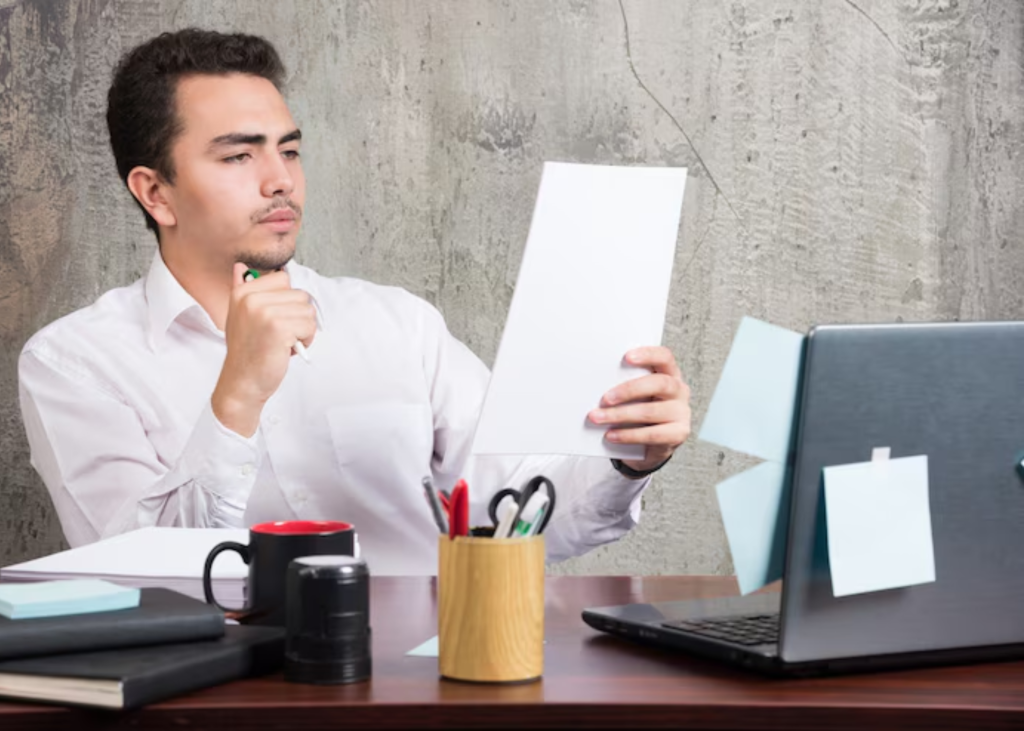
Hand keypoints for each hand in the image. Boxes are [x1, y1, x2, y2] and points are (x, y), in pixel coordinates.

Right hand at [211, 263, 316, 435]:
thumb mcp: (238, 316)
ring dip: (303, 330)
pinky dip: (305, 340)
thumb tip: (241, 266)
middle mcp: (252, 298)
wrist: (242, 382)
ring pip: (308, 310)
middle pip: (300, 295)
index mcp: (242, 292)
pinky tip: (287, 350)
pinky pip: (310, 326)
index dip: (286, 301)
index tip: (272, 319)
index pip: (283, 278)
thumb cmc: (246, 351)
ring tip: (283, 342)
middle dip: (297, 317)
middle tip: (279, 335)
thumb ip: (242, 289)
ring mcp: (265, 312)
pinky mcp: (279, 328)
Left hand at [587, 346, 691, 474]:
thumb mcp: (636, 395)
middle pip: (659, 383)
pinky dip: (628, 435)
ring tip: (598, 418)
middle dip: (629, 390)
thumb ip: (626, 384)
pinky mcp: (679, 433)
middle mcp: (679, 390)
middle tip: (605, 399)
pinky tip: (611, 435)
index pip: (665, 357)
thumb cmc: (641, 412)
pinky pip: (652, 434)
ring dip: (620, 415)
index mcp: (670, 373)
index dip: (648, 355)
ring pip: (651, 411)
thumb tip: (596, 385)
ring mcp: (682, 412)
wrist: (654, 443)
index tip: (627, 357)